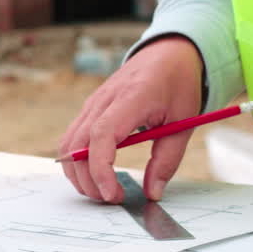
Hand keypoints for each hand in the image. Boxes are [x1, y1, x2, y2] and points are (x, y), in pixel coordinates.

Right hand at [58, 35, 203, 202]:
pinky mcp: (91, 108)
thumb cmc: (178, 83)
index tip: (112, 193)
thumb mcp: (183, 122)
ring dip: (79, 172)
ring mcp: (94, 102)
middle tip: (113, 198)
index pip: (101, 135)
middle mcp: (105, 99)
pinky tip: (98, 173)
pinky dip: (78, 160)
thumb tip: (152, 192)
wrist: (169, 53)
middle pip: (77, 144)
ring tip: (104, 189)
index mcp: (131, 98)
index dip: (100, 169)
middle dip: (88, 179)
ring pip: (68, 143)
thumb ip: (167, 159)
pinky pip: (73, 137)